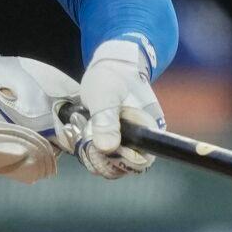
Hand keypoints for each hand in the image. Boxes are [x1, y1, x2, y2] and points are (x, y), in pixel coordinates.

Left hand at [70, 37, 163, 178]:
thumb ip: (106, 121)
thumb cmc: (111, 76)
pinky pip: (104, 155)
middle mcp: (142, 140)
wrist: (111, 65)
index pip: (140, 163)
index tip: (99, 149)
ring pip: (110, 163)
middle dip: (99, 158)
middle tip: (85, 137)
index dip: (118, 162)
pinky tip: (82, 133)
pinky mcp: (116, 140)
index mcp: (149, 130)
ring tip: (82, 130)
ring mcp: (129, 141)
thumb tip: (107, 148)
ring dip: (92, 154)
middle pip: (122, 166)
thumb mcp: (104, 96)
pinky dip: (90, 149)